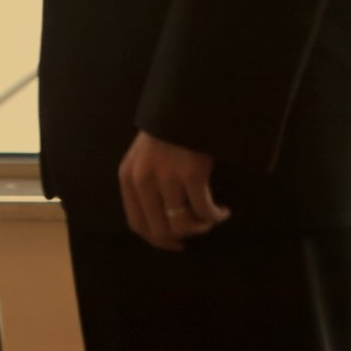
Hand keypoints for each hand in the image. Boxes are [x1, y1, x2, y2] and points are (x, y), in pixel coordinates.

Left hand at [119, 130, 229, 251]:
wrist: (184, 106)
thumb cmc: (166, 134)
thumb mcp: (143, 159)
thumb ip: (145, 187)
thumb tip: (161, 222)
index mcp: (128, 177)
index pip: (137, 224)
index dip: (158, 240)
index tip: (176, 243)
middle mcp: (143, 180)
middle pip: (160, 231)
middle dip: (183, 236)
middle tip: (199, 228)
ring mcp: (166, 177)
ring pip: (183, 225)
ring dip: (201, 227)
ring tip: (211, 217)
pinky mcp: (192, 174)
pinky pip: (204, 211)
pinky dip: (216, 216)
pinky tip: (223, 210)